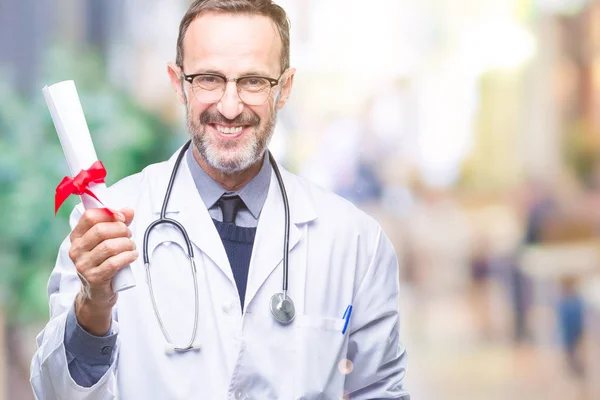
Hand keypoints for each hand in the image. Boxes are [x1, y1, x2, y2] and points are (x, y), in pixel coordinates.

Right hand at [68, 207, 136, 334]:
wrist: (97, 294)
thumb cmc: (103, 263)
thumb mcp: (107, 241)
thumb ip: (118, 224)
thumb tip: (129, 210)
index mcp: (77, 237)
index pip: (90, 216)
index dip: (109, 213)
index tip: (122, 218)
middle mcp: (76, 250)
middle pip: (101, 230)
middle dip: (122, 230)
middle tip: (129, 236)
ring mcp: (83, 265)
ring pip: (109, 246)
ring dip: (127, 245)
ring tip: (131, 248)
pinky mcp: (94, 278)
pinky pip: (114, 263)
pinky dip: (128, 257)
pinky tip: (132, 256)